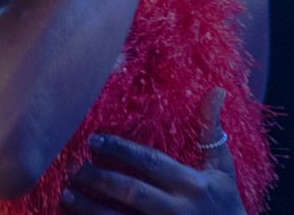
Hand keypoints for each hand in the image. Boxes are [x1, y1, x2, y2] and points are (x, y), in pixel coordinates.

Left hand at [61, 88, 244, 214]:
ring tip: (67, 195)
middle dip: (99, 178)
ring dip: (91, 208)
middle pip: (131, 192)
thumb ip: (212, 132)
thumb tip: (216, 90)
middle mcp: (177, 210)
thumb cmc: (226, 207)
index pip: (151, 162)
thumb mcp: (223, 171)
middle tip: (73, 167)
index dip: (121, 149)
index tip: (93, 138)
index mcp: (193, 185)